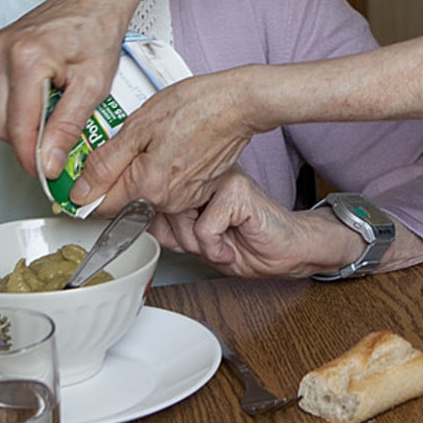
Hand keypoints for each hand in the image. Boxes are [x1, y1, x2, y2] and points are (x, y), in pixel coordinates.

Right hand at [0, 0, 127, 175]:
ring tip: (56, 116)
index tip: (48, 172)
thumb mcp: (93, 84)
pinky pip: (0, 92)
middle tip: (56, 148)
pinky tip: (46, 96)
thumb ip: (68, 127)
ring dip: (24, 123)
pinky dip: (21, 104)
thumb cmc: (98, 29)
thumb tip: (48, 162)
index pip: (17, 129)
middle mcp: (3, 51)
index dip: (32, 158)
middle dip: (27, 142)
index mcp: (26, 60)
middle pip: (1, 124)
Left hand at [70, 69, 260, 212]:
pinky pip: (168, 186)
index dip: (89, 186)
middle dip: (119, 173)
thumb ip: (106, 162)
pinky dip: (163, 168)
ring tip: (157, 138)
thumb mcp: (139, 125)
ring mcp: (186, 198)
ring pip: (146, 191)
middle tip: (130, 140)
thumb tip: (82, 191)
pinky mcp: (198, 190)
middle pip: (124, 198)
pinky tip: (172, 144)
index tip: (89, 170)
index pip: (101, 205)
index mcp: (148, 188)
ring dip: (142, 169)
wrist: (238, 102)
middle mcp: (167, 202)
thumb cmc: (195, 106)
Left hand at [152, 170, 363, 279]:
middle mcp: (206, 174)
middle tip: (206, 244)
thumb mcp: (197, 240)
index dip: (155, 222)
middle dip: (180, 238)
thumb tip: (136, 221)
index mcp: (196, 179)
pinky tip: (230, 246)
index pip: (156, 194)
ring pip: (181, 216)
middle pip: (164, 208)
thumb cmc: (246, 242)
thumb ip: (169, 228)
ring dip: (198, 244)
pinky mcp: (236, 191)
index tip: (162, 235)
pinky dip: (214, 247)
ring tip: (220, 243)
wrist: (286, 249)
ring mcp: (221, 178)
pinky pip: (204, 228)